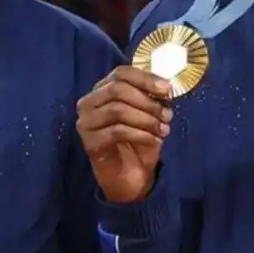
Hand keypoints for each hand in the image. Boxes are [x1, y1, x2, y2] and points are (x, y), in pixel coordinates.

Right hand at [76, 66, 173, 203]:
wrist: (130, 178)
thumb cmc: (139, 142)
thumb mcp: (149, 115)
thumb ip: (152, 97)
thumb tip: (164, 86)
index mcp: (102, 90)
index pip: (120, 74)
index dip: (145, 78)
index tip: (166, 89)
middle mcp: (88, 103)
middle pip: (117, 89)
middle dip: (147, 101)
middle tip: (167, 114)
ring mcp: (86, 123)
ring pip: (117, 110)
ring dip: (146, 119)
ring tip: (163, 129)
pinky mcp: (89, 143)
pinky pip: (117, 131)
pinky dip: (141, 134)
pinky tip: (154, 141)